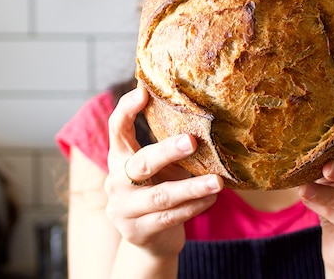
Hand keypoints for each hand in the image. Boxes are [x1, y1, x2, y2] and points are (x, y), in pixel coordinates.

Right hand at [104, 86, 223, 258]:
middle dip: (167, 151)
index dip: (126, 110)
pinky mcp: (138, 232)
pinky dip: (193, 207)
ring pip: (161, 196)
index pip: (116, 130)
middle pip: (141, 163)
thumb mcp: (159, 169)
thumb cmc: (159, 192)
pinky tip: (211, 199)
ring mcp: (124, 210)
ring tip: (217, 181)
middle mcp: (116, 182)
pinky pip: (171, 217)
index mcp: (119, 159)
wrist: (150, 242)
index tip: (143, 92)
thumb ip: (169, 151)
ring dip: (192, 188)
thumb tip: (205, 121)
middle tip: (192, 141)